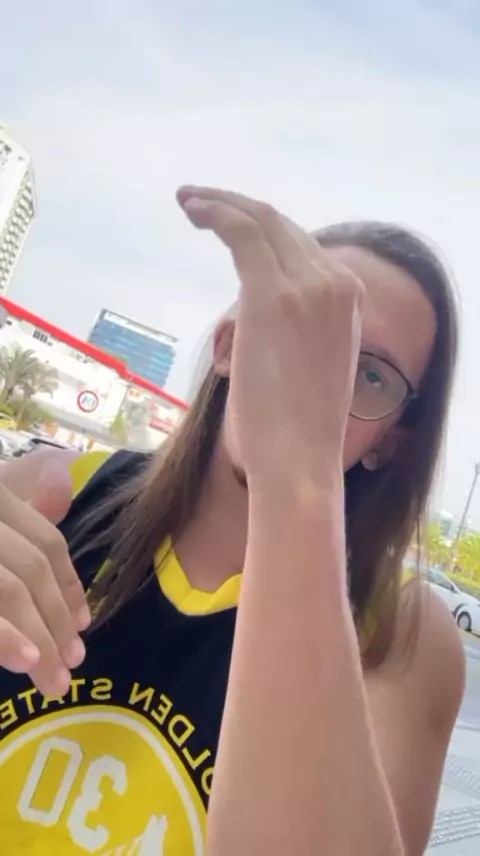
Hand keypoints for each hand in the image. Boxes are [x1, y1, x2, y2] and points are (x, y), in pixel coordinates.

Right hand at [0, 450, 88, 696]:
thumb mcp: (0, 509)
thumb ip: (21, 508)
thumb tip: (60, 489)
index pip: (45, 543)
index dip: (68, 586)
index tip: (83, 626)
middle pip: (30, 571)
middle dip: (55, 624)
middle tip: (73, 670)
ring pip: (8, 589)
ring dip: (37, 638)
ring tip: (55, 680)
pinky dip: (4, 635)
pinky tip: (23, 660)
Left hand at [178, 186, 363, 484]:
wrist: (300, 458)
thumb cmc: (299, 426)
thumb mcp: (312, 363)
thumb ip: (297, 328)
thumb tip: (263, 313)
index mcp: (349, 298)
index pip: (301, 245)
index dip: (264, 229)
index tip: (232, 225)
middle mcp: (334, 283)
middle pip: (281, 225)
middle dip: (239, 205)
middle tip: (202, 203)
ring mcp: (306, 287)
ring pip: (261, 221)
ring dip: (222, 203)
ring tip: (190, 200)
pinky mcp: (271, 297)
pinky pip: (242, 234)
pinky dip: (216, 212)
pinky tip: (193, 208)